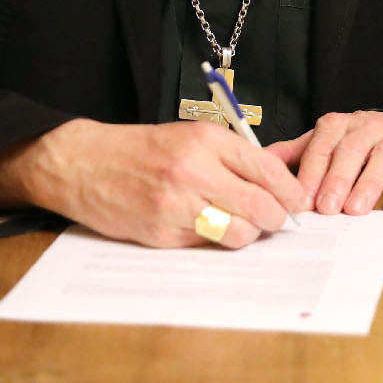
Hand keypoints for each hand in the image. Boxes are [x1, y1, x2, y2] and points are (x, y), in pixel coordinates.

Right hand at [0, 119, 307, 248]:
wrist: (83, 164)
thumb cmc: (141, 149)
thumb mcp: (189, 136)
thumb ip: (232, 156)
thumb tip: (280, 179)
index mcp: (206, 140)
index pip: (268, 170)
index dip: (291, 192)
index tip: (298, 202)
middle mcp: (195, 171)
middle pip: (262, 207)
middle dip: (276, 219)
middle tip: (277, 221)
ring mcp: (178, 205)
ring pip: (239, 233)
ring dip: (247, 234)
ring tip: (241, 225)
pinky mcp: (162, 233)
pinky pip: (206, 245)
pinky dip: (212, 240)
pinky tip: (203, 226)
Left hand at [267, 111, 382, 215]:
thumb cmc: (365, 145)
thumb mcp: (329, 143)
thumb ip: (297, 153)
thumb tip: (258, 163)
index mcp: (341, 125)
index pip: (321, 146)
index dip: (310, 173)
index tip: (298, 200)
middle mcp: (370, 127)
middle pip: (350, 150)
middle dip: (336, 180)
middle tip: (325, 209)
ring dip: (368, 184)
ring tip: (356, 210)